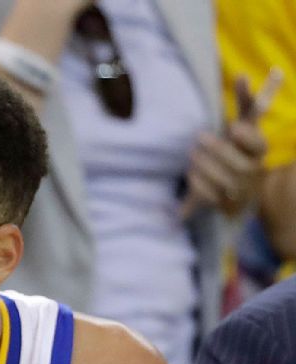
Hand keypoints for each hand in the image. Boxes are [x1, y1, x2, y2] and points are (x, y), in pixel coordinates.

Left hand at [181, 73, 277, 218]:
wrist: (230, 185)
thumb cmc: (235, 147)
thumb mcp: (240, 125)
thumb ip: (247, 102)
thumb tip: (250, 73)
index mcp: (257, 151)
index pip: (260, 144)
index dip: (248, 137)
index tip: (233, 127)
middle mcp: (252, 170)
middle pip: (242, 166)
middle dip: (220, 151)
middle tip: (199, 137)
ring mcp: (239, 189)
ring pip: (227, 182)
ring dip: (207, 167)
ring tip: (192, 155)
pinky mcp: (223, 203)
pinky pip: (212, 197)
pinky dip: (199, 185)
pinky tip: (190, 174)